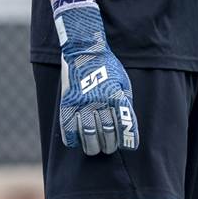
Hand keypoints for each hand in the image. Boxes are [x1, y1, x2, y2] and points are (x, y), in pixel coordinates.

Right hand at [52, 0, 138, 154]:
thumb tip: (126, 126)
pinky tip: (78, 139)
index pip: (125, 124)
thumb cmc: (107, 66)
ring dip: (93, 147)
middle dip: (110, 145)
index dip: (129, 138)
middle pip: (107, 133)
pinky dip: (73, 139)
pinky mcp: (68, 103)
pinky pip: (69, 130)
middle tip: (109, 147)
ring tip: (95, 148)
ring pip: (88, 136)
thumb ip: (125, 102)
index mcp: (116, 94)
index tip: (129, 145)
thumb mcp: (123, 81)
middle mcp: (100, 100)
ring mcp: (82, 103)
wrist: (84, 50)